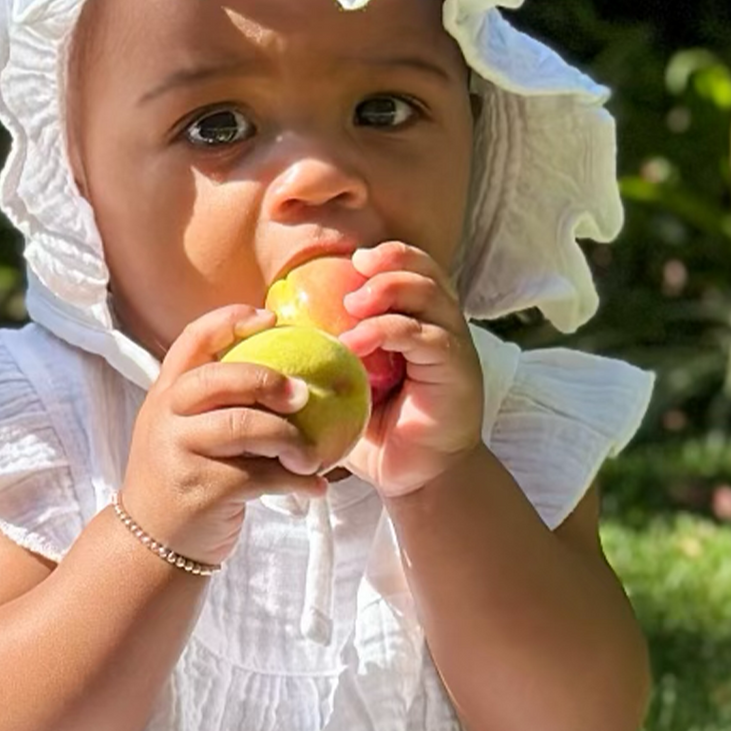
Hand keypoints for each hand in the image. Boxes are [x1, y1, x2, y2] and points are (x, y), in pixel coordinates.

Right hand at [119, 304, 327, 564]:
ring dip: (291, 440)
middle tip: (303, 395)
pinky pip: (263, 476)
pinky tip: (314, 488)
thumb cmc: (181, 481)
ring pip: (245, 427)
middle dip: (269, 381)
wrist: (150, 544)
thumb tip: (286, 375)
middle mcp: (166, 418)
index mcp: (164, 396)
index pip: (192, 341)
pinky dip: (297, 482)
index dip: (230, 321)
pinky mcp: (202, 489)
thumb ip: (214, 404)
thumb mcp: (180, 433)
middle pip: (221, 379)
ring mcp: (180, 453)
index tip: (269, 318)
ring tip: (311, 456)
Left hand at [338, 242, 483, 498]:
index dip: (390, 255)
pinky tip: (356, 343)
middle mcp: (442, 327)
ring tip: (353, 304)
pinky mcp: (457, 371)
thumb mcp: (347, 384)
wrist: (415, 476)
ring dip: (390, 289)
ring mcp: (453, 347)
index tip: (353, 258)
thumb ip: (328, 353)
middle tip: (355, 270)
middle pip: (428, 272)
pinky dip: (389, 331)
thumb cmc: (376, 430)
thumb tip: (274, 328)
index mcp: (420, 322)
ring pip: (432, 296)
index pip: (415, 270)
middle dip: (392, 262)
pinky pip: (426, 338)